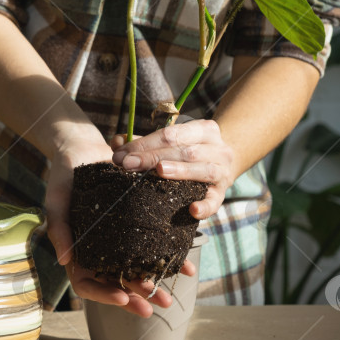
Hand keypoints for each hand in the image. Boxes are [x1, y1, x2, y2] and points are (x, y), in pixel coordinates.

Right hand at [44, 134, 196, 317]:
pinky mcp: (135, 224)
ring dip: (153, 284)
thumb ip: (59, 230)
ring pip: (135, 270)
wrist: (82, 148)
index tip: (123, 297)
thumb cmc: (63, 177)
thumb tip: (64, 260)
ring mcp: (117, 240)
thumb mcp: (56, 202)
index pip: (86, 283)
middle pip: (116, 283)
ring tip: (171, 295)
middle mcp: (98, 251)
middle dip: (137, 296)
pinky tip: (184, 263)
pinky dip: (167, 256)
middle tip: (158, 304)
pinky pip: (151, 246)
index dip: (104, 294)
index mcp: (77, 252)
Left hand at [109, 119, 234, 219]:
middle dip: (153, 156)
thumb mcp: (170, 142)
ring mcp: (223, 171)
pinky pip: (215, 201)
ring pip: (202, 169)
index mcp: (203, 129)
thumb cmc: (187, 152)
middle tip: (127, 165)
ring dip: (180, 171)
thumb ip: (142, 142)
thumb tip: (116, 141)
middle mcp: (218, 148)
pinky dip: (205, 206)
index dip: (144, 143)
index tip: (121, 154)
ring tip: (159, 172)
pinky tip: (192, 210)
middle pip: (184, 150)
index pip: (171, 133)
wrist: (223, 165)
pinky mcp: (223, 193)